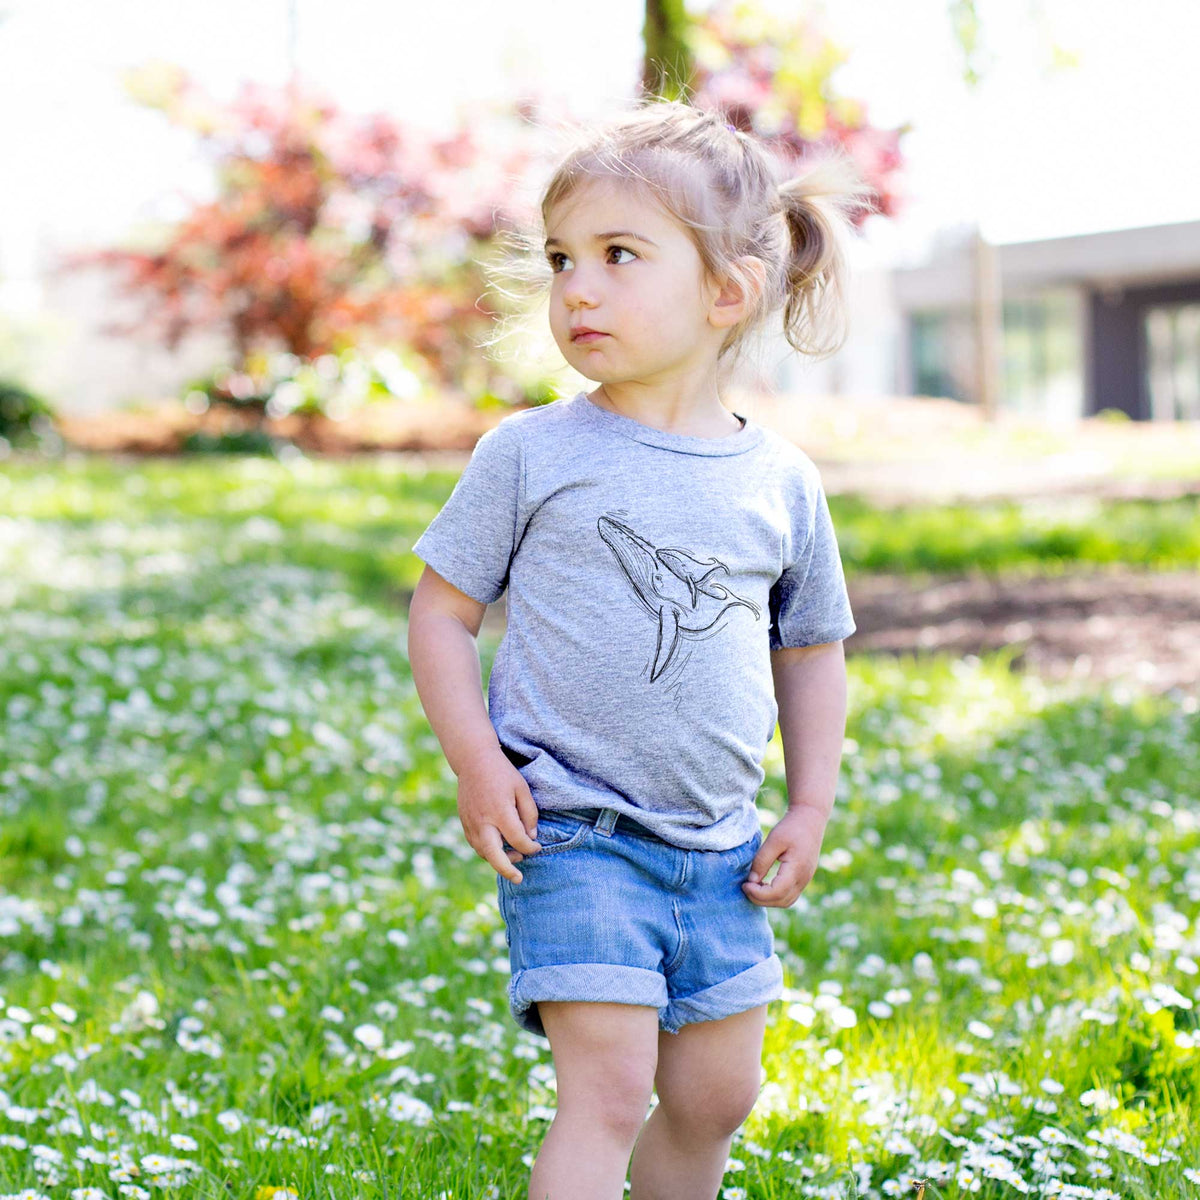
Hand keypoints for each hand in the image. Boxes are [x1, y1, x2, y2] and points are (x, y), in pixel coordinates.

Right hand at [456, 748, 540, 884]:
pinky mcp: (464, 822)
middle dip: (507, 870)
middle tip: (519, 878)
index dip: (530, 848)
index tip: (537, 847)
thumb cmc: (502, 773)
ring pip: (483, 852)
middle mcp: (483, 821)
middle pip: (493, 855)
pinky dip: (487, 851)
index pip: (518, 840)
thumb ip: (529, 814)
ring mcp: (471, 823)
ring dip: (498, 860)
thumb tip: (531, 837)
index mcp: (500, 812)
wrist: (473, 761)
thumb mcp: (522, 789)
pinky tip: (499, 847)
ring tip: (514, 858)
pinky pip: (475, 844)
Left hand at [742, 806, 828, 907]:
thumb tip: (751, 881)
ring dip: (768, 900)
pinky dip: (775, 896)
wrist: (810, 819)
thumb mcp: (774, 840)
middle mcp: (803, 879)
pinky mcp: (803, 878)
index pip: (777, 892)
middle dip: (761, 899)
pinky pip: (789, 895)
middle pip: (781, 901)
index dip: (758, 893)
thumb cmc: (792, 827)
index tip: (744, 884)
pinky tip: (763, 885)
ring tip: (753, 887)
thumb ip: (762, 861)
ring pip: (786, 901)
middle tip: (745, 887)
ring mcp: (805, 880)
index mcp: (797, 869)